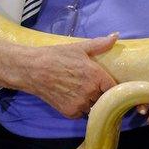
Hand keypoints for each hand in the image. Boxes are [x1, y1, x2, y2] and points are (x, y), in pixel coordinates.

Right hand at [0, 34, 118, 118]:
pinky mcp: (70, 112)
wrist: (32, 69)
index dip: (113, 87)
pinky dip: (79, 108)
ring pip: (93, 107)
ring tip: (81, 91)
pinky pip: (81, 113)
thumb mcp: (79, 48)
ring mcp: (80, 104)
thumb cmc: (57, 56)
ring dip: (90, 102)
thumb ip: (100, 44)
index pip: (115, 88)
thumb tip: (116, 36)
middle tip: (92, 86)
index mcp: (96, 76)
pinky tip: (72, 97)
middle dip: (101, 93)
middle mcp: (90, 92)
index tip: (110, 85)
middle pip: (104, 98)